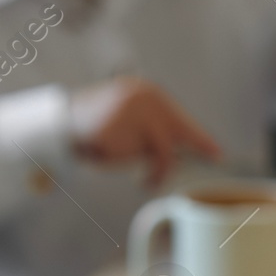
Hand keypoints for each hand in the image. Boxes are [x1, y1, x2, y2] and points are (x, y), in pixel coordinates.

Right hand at [69, 77, 220, 186]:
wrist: (59, 118)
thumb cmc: (94, 125)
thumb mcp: (129, 121)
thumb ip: (152, 131)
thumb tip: (177, 155)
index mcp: (150, 93)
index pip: (182, 121)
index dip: (200, 140)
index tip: (217, 155)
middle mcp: (145, 98)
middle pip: (170, 142)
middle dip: (162, 167)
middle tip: (151, 181)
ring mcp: (130, 113)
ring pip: (146, 155)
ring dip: (130, 165)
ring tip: (108, 156)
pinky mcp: (114, 130)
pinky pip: (122, 160)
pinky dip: (108, 162)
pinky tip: (96, 149)